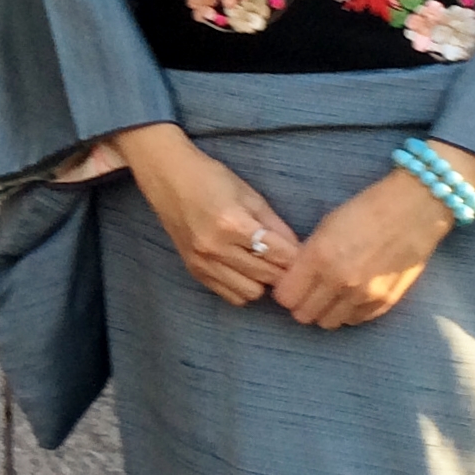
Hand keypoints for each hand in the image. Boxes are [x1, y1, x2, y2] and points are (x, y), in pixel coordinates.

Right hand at [113, 124, 302, 307]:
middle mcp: (216, 248)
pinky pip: (230, 296)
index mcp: (232, 224)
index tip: (306, 257)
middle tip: (287, 260)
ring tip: (263, 265)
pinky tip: (245, 271)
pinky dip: (243, 287)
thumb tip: (298, 249)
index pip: (278, 254)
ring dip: (262, 282)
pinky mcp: (194, 271)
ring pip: (250, 292)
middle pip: (267, 276)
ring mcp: (202, 262)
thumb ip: (275, 224)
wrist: (168, 178)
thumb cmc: (211, 179)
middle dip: (283, 270)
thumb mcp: (249, 195)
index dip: (297, 257)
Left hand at [268, 142, 474, 329]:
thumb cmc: (367, 210)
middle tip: (310, 291)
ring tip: (333, 293)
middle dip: (303, 304)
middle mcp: (340, 281)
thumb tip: (293, 280)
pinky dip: (349, 312)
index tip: (291, 284)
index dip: (285, 291)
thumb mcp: (326, 226)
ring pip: (328, 323)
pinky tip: (353, 294)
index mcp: (320, 257)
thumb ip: (307, 257)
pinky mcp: (385, 303)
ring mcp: (364, 295)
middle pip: (304, 315)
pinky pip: (355, 321)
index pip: (285, 297)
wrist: (414, 210)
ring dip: (326, 311)